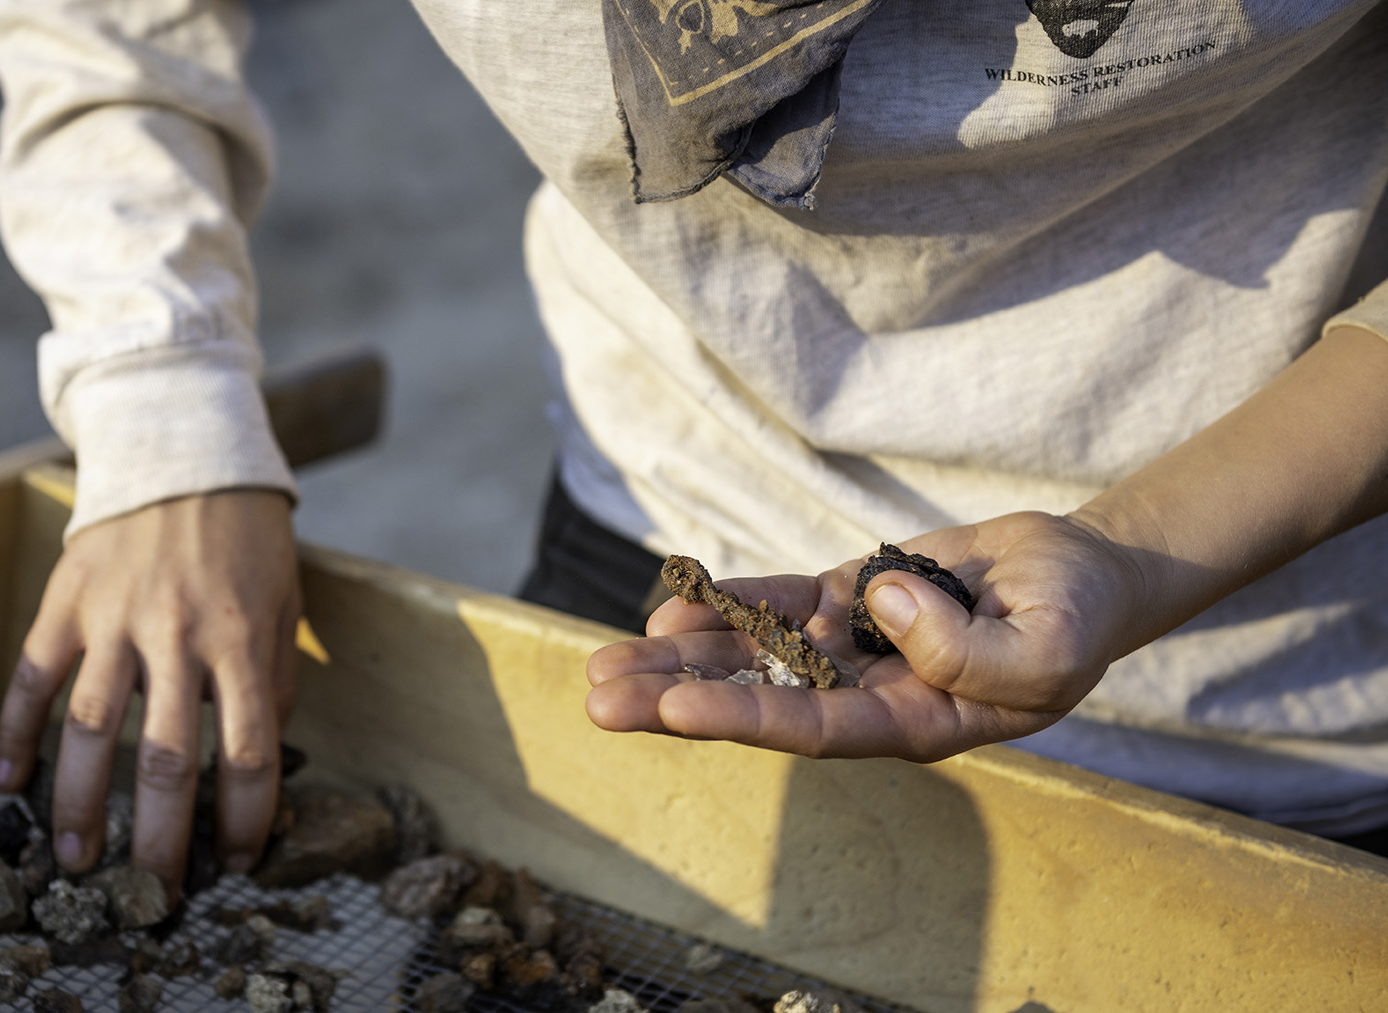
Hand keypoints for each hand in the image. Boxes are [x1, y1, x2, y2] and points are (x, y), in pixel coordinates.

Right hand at [0, 489, 298, 895]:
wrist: (184, 451)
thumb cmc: (246, 540)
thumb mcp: (283, 606)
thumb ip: (273, 683)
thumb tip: (255, 762)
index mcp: (242, 640)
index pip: (246, 753)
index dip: (246, 817)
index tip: (239, 858)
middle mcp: (176, 634)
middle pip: (163, 760)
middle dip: (158, 838)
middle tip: (151, 893)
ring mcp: (114, 617)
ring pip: (88, 729)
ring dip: (77, 804)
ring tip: (74, 862)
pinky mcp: (66, 599)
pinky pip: (31, 676)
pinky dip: (14, 731)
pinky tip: (6, 782)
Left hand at [584, 511, 1147, 761]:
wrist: (1080, 575)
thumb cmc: (1073, 622)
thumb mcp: (1045, 648)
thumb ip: (968, 650)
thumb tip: (879, 606)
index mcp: (912, 724)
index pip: (814, 728)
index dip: (743, 718)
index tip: (672, 712)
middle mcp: (865, 692)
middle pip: (758, 698)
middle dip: (675, 698)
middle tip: (597, 700)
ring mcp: (849, 645)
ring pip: (750, 654)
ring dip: (677, 657)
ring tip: (602, 663)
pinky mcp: (846, 598)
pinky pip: (774, 604)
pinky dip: (724, 603)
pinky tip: (668, 608)